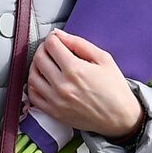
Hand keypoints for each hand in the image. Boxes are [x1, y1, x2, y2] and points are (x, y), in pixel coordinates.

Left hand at [27, 29, 142, 139]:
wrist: (119, 118)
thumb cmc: (114, 88)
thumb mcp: (104, 59)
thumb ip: (80, 44)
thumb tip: (60, 35)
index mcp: (75, 70)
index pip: (51, 45)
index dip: (53, 37)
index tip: (57, 38)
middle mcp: (62, 85)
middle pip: (39, 58)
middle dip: (43, 48)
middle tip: (52, 49)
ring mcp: (56, 100)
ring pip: (32, 76)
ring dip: (36, 65)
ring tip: (46, 63)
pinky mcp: (54, 112)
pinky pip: (33, 96)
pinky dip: (33, 85)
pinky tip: (43, 80)